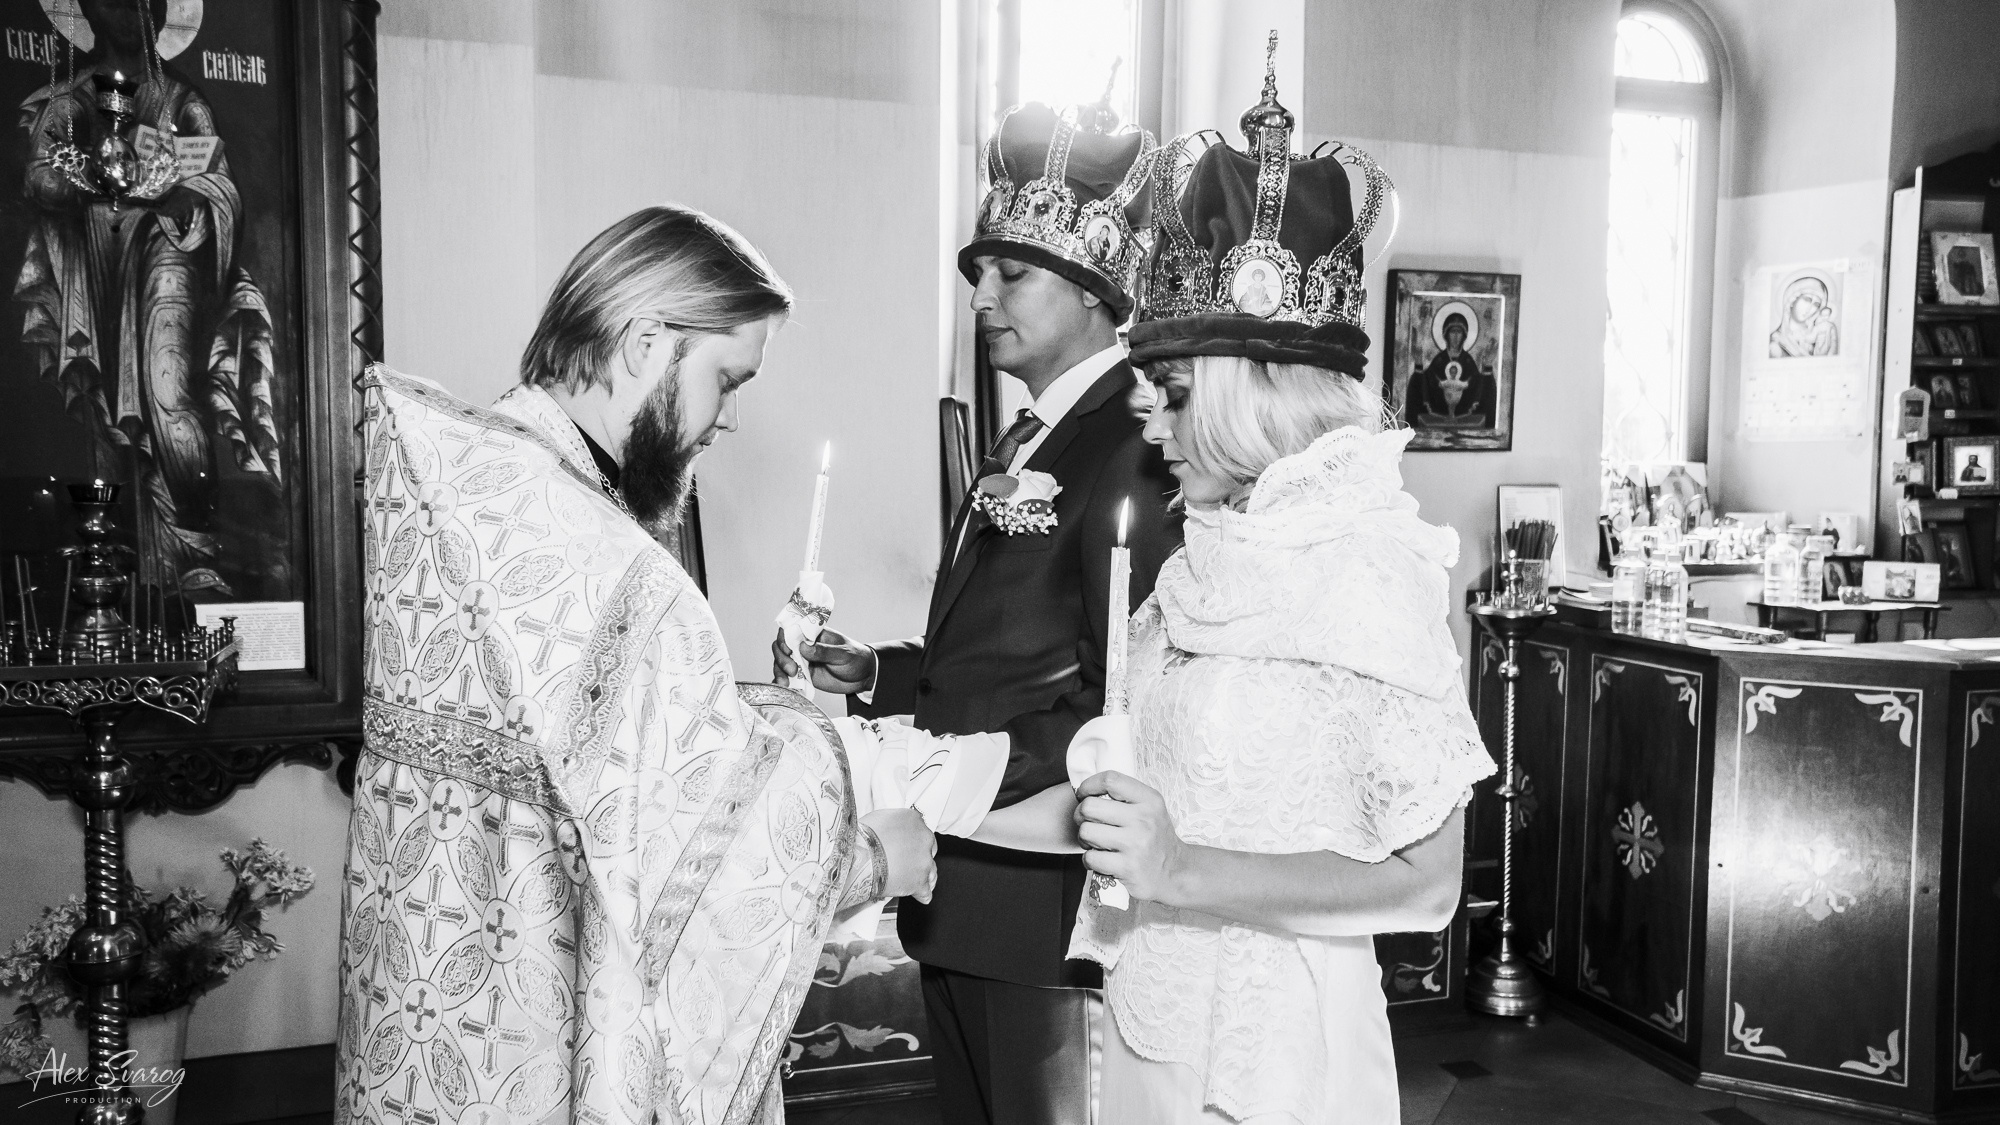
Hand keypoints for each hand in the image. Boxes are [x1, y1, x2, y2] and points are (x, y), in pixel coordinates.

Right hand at [773, 626, 877, 694]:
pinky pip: (787, 676)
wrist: (863, 677)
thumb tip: (803, 647)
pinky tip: (783, 687)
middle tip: (792, 670)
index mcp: (814, 634)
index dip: (785, 637)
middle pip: (782, 646)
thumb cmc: (856, 659)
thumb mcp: (843, 654)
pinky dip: (782, 680)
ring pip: (781, 661)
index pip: (792, 629)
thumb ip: (824, 651)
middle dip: (781, 657)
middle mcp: (805, 645)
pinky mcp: (804, 675)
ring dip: (779, 670)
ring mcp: (803, 660)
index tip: (788, 649)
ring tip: (786, 682)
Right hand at [862, 807, 936, 902]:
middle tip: (907, 863)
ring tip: (912, 880)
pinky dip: (921, 895)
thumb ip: (893, 823)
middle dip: (919, 857)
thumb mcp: (879, 818)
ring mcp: (924, 861)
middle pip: (929, 849)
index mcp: (914, 820)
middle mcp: (924, 838)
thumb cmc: (862, 838)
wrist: (859, 857)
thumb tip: (891, 829)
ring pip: (931, 871)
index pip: (921, 830)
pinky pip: (926, 892)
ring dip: (923, 875)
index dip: (912, 841)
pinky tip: (917, 895)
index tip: (907, 847)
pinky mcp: (920, 882)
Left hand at [1074, 771, 1190, 906]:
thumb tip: (1086, 791)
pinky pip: (1090, 857)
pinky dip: (1089, 860)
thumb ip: (1125, 797)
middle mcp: (1143, 820)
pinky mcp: (1127, 867)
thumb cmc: (1156, 838)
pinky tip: (1100, 859)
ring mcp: (1135, 844)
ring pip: (1086, 832)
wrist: (1175, 872)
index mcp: (1149, 800)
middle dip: (1080, 815)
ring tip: (1094, 843)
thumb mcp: (1151, 809)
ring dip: (1084, 839)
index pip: (1110, 780)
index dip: (1089, 785)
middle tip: (1086, 822)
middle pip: (1090, 806)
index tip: (1083, 794)